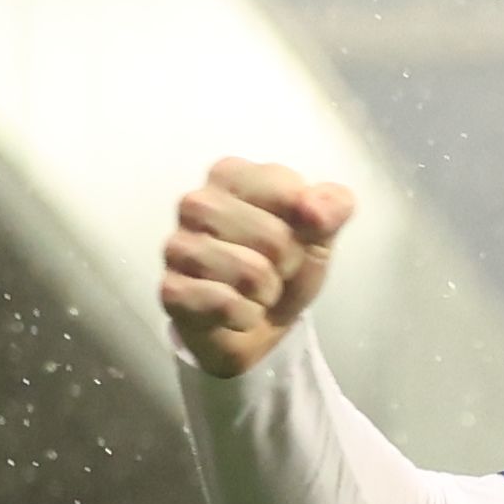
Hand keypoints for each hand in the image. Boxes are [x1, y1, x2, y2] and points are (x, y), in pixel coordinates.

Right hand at [160, 158, 354, 378]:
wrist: (258, 328)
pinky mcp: (171, 291)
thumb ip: (332, 207)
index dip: (307, 228)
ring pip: (251, 273)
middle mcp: (197, 203)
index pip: (292, 194)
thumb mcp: (321, 233)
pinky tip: (233, 312)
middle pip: (274, 238)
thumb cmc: (283, 268)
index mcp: (231, 174)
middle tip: (271, 271)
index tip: (292, 237)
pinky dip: (244, 317)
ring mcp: (178, 246)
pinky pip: (226, 304)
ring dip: (266, 294)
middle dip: (286, 265)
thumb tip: (315, 208)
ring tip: (253, 291)